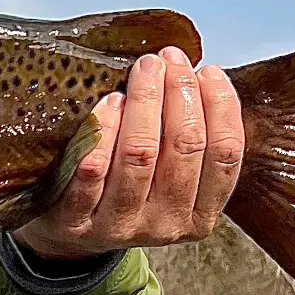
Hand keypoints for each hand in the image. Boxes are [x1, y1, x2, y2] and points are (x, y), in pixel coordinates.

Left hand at [14, 47, 243, 261]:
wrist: (70, 235)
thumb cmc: (127, 192)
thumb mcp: (169, 180)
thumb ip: (188, 141)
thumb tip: (198, 75)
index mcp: (199, 216)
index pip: (224, 156)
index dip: (220, 107)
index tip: (208, 70)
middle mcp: (165, 225)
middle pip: (184, 148)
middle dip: (179, 93)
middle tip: (168, 58)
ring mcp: (121, 225)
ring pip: (140, 154)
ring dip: (144, 104)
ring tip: (142, 72)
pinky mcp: (77, 221)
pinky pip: (92, 170)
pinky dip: (103, 130)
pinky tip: (108, 103)